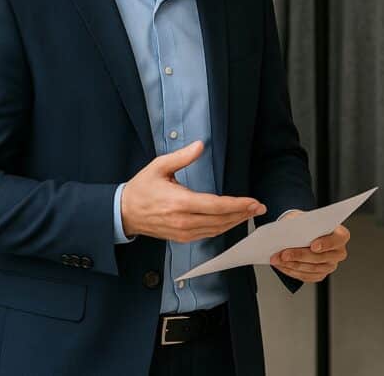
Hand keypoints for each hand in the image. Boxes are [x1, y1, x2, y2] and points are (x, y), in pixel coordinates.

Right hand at [121, 140, 265, 241]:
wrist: (124, 212)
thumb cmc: (142, 188)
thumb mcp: (159, 166)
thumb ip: (182, 156)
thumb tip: (200, 145)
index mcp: (179, 202)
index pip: (215, 206)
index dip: (237, 205)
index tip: (253, 201)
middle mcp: (183, 221)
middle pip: (220, 220)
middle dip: (242, 213)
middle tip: (259, 207)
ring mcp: (183, 232)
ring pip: (216, 229)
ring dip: (235, 222)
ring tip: (250, 213)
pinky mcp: (182, 237)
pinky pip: (208, 234)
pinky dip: (223, 228)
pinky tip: (232, 221)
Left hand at [270, 212, 349, 282]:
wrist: (305, 232)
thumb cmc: (307, 223)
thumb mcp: (304, 217)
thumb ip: (301, 222)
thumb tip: (289, 229)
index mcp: (341, 235)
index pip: (337, 240)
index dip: (326, 244)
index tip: (313, 245)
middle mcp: (339, 253)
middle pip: (320, 258)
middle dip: (299, 256)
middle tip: (284, 254)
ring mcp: (330, 266)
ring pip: (311, 269)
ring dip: (292, 265)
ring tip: (277, 259)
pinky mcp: (320, 274)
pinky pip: (305, 276)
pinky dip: (291, 271)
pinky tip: (281, 265)